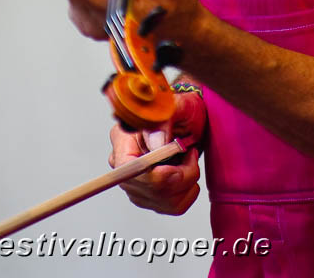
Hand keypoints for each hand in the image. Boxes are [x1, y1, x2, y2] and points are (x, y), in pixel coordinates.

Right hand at [109, 92, 206, 214]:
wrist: (189, 120)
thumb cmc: (181, 111)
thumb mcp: (177, 106)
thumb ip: (164, 121)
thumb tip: (157, 142)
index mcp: (123, 139)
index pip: (127, 169)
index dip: (152, 176)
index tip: (176, 169)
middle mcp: (125, 166)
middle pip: (148, 189)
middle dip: (179, 176)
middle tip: (190, 152)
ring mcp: (136, 185)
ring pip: (164, 201)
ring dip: (187, 183)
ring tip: (189, 159)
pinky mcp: (151, 197)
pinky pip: (174, 207)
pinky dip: (189, 192)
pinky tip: (187, 172)